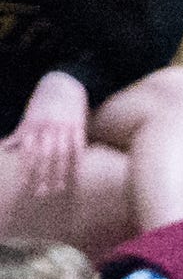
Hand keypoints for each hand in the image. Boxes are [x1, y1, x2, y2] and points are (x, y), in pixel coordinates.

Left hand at [6, 71, 86, 198]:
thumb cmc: (43, 103)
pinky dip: (77, 162)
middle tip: (41, 194)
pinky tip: (77, 175)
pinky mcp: (78, 126)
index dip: (25, 170)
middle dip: (42, 175)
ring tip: (59, 188)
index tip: (24, 186)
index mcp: (32, 126)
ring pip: (61, 154)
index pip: (27, 152)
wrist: (64, 84)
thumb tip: (5, 148)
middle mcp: (46, 128)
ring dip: (60, 173)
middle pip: (43, 156)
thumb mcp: (28, 117)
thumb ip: (20, 134)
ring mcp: (63, 127)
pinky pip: (78, 147)